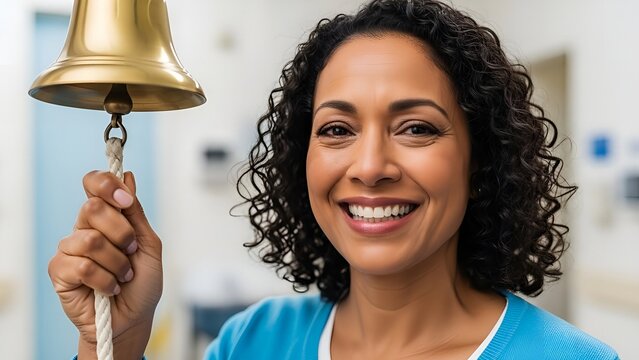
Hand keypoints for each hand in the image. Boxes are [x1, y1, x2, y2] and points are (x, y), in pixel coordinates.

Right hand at [48, 171, 162, 358]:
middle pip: (93, 207)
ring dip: (117, 262)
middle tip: (131, 250)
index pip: (94, 184)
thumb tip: (127, 176)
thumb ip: (136, 213)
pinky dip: (105, 280)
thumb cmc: (142, 283)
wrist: (133, 318)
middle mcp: (84, 228)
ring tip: (124, 276)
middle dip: (121, 231)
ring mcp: (70, 249)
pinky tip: (110, 288)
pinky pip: (82, 266)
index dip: (106, 184)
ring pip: (90, 240)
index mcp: (106, 216)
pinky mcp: (60, 272)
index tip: (126, 199)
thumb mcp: (148, 244)